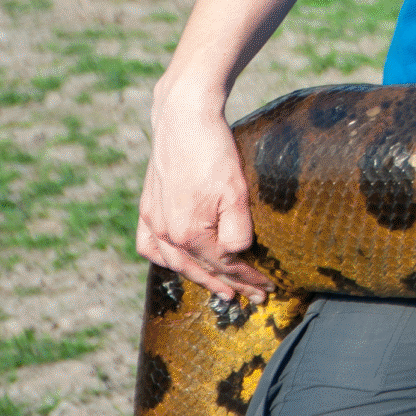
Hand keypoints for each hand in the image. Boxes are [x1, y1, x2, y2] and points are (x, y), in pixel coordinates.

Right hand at [137, 91, 271, 301]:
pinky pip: (150, 247)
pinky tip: (176, 263)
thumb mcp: (236, 190)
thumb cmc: (214, 152)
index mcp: (189, 233)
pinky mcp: (147, 208)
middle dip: (230, 284)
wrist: (183, 118)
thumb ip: (237, 229)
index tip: (268, 288)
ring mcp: (153, 222)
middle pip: (202, 269)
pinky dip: (163, 260)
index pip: (226, 266)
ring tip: (222, 289)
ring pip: (176, 263)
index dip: (250, 279)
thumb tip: (237, 256)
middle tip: (253, 297)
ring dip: (200, 278)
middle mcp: (166, 234)